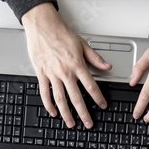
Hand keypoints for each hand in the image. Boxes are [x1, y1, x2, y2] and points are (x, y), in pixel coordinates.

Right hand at [21, 3, 110, 127]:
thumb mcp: (82, 43)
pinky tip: (53, 112)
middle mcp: (65, 71)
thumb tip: (107, 66)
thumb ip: (95, 58)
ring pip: (60, 99)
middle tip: (88, 123)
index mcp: (77, 64)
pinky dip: (48, 105)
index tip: (102, 105)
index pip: (91, 86)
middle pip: (76, 97)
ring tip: (71, 123)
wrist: (42, 25)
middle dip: (84, 113)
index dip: (98, 98)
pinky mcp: (41, 73)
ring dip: (66, 113)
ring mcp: (52, 74)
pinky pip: (45, 93)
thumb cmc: (60, 32)